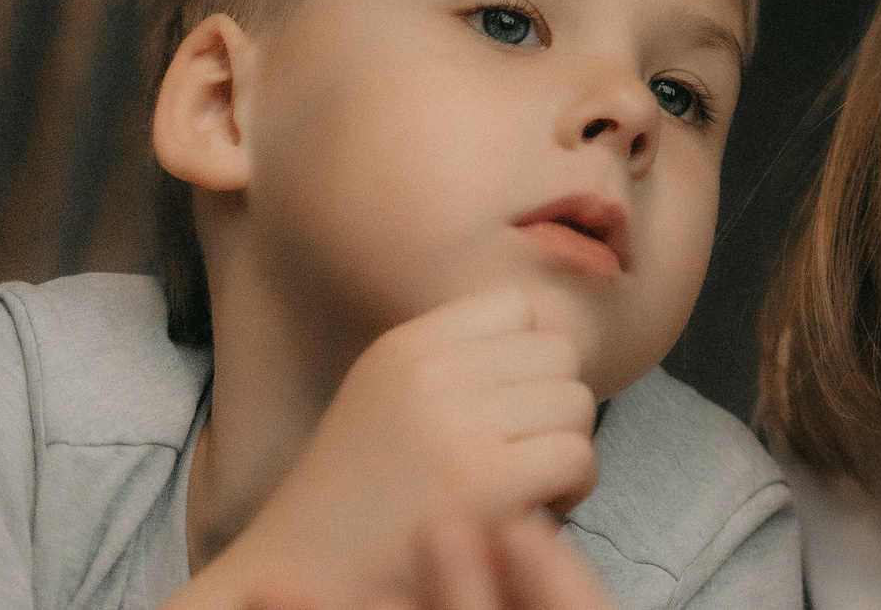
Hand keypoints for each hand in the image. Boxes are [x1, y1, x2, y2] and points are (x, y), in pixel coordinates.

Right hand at [197, 289, 598, 609]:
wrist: (302, 573)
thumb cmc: (358, 499)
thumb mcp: (389, 397)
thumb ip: (459, 362)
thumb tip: (556, 340)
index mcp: (406, 347)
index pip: (518, 308)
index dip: (528, 359)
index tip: (508, 404)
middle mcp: (430, 374)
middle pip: (559, 353)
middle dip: (553, 404)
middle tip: (522, 450)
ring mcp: (458, 425)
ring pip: (576, 402)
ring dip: (566, 445)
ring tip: (525, 481)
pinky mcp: (486, 481)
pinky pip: (578, 455)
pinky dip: (572, 486)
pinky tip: (532, 509)